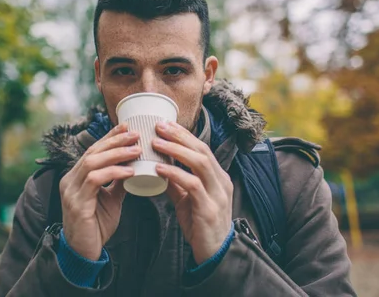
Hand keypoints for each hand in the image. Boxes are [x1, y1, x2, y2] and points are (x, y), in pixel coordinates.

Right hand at [59, 123, 140, 260]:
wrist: (84, 253)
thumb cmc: (96, 226)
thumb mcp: (111, 200)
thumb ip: (118, 182)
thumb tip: (133, 166)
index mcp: (76, 177)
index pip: (93, 150)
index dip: (110, 137)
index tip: (127, 126)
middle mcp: (70, 180)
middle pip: (92, 151)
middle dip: (115, 140)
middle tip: (135, 133)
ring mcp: (71, 191)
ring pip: (92, 162)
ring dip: (116, 153)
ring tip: (136, 149)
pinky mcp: (77, 203)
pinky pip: (95, 180)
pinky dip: (113, 172)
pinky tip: (129, 170)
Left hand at [152, 121, 233, 263]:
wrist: (215, 255)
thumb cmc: (201, 226)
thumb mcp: (188, 200)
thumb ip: (177, 184)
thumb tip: (159, 167)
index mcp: (218, 177)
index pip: (202, 148)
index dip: (183, 134)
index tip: (164, 124)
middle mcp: (222, 182)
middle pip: (202, 150)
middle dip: (180, 136)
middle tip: (158, 126)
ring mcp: (218, 195)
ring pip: (200, 163)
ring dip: (176, 150)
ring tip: (156, 142)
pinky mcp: (209, 209)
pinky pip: (192, 185)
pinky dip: (175, 174)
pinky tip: (159, 168)